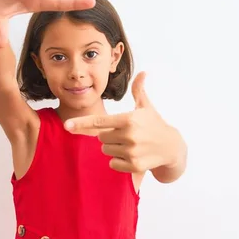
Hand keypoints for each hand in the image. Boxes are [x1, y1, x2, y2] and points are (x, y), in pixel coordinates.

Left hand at [64, 72, 184, 173]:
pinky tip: (131, 156)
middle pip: (101, 138)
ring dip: (114, 149)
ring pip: (106, 151)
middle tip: (125, 135)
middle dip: (109, 136)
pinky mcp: (134, 166)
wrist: (172, 147)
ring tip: (130, 145)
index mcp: (129, 119)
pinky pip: (113, 164)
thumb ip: (139, 90)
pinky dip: (118, 161)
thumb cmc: (155, 124)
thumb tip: (143, 72)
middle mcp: (129, 135)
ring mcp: (132, 151)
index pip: (100, 121)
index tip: (67, 125)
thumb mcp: (146, 107)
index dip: (82, 123)